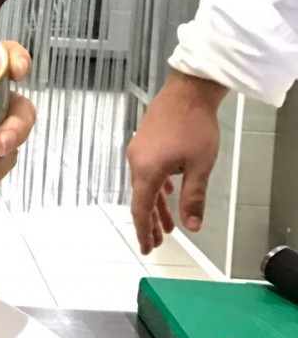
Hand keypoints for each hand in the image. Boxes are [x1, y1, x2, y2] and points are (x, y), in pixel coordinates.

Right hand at [127, 70, 223, 253]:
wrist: (189, 90)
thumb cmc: (194, 125)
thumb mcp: (200, 167)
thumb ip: (193, 198)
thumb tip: (192, 226)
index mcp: (147, 170)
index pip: (141, 209)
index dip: (144, 231)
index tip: (147, 247)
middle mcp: (137, 160)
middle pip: (142, 199)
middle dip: (151, 222)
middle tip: (157, 242)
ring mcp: (140, 149)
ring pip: (145, 185)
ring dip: (156, 205)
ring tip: (167, 224)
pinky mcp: (146, 140)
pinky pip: (148, 170)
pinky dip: (157, 186)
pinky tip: (168, 190)